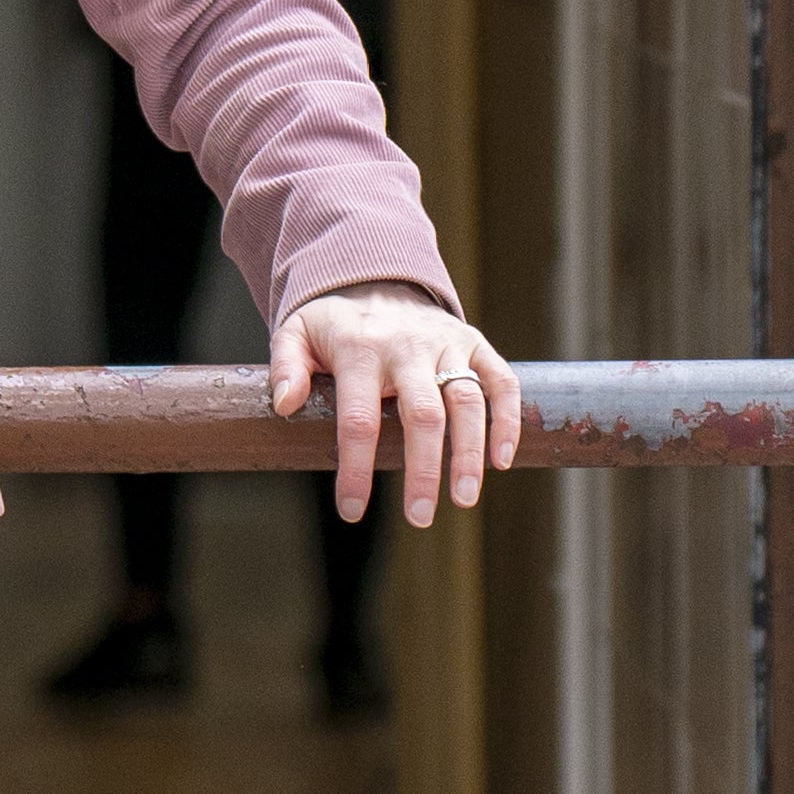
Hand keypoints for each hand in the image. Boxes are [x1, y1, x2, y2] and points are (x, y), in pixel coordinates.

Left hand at [267, 280, 521, 525]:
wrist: (377, 277)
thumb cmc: (334, 323)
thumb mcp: (295, 334)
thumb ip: (285, 366)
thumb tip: (284, 405)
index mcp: (360, 351)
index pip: (358, 419)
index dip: (357, 469)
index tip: (352, 510)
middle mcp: (408, 348)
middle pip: (422, 415)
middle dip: (424, 470)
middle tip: (420, 517)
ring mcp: (446, 345)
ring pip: (467, 401)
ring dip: (469, 453)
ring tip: (464, 499)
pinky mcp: (474, 343)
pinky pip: (501, 381)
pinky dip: (508, 419)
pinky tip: (502, 460)